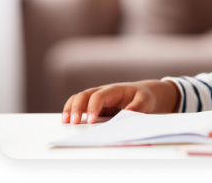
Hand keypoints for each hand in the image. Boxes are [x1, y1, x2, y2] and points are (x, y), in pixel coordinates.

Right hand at [61, 79, 180, 123]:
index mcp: (115, 90)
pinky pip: (80, 106)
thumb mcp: (145, 100)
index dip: (93, 107)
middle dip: (77, 107)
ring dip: (70, 108)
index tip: (92, 120)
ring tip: (65, 121)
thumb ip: (138, 106)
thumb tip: (128, 112)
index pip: (99, 96)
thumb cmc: (144, 97)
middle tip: (73, 122)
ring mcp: (96, 98)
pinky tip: (68, 121)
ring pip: (78, 98)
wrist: (144, 93)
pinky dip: (72, 111)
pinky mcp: (94, 105)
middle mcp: (103, 92)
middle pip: (84, 95)